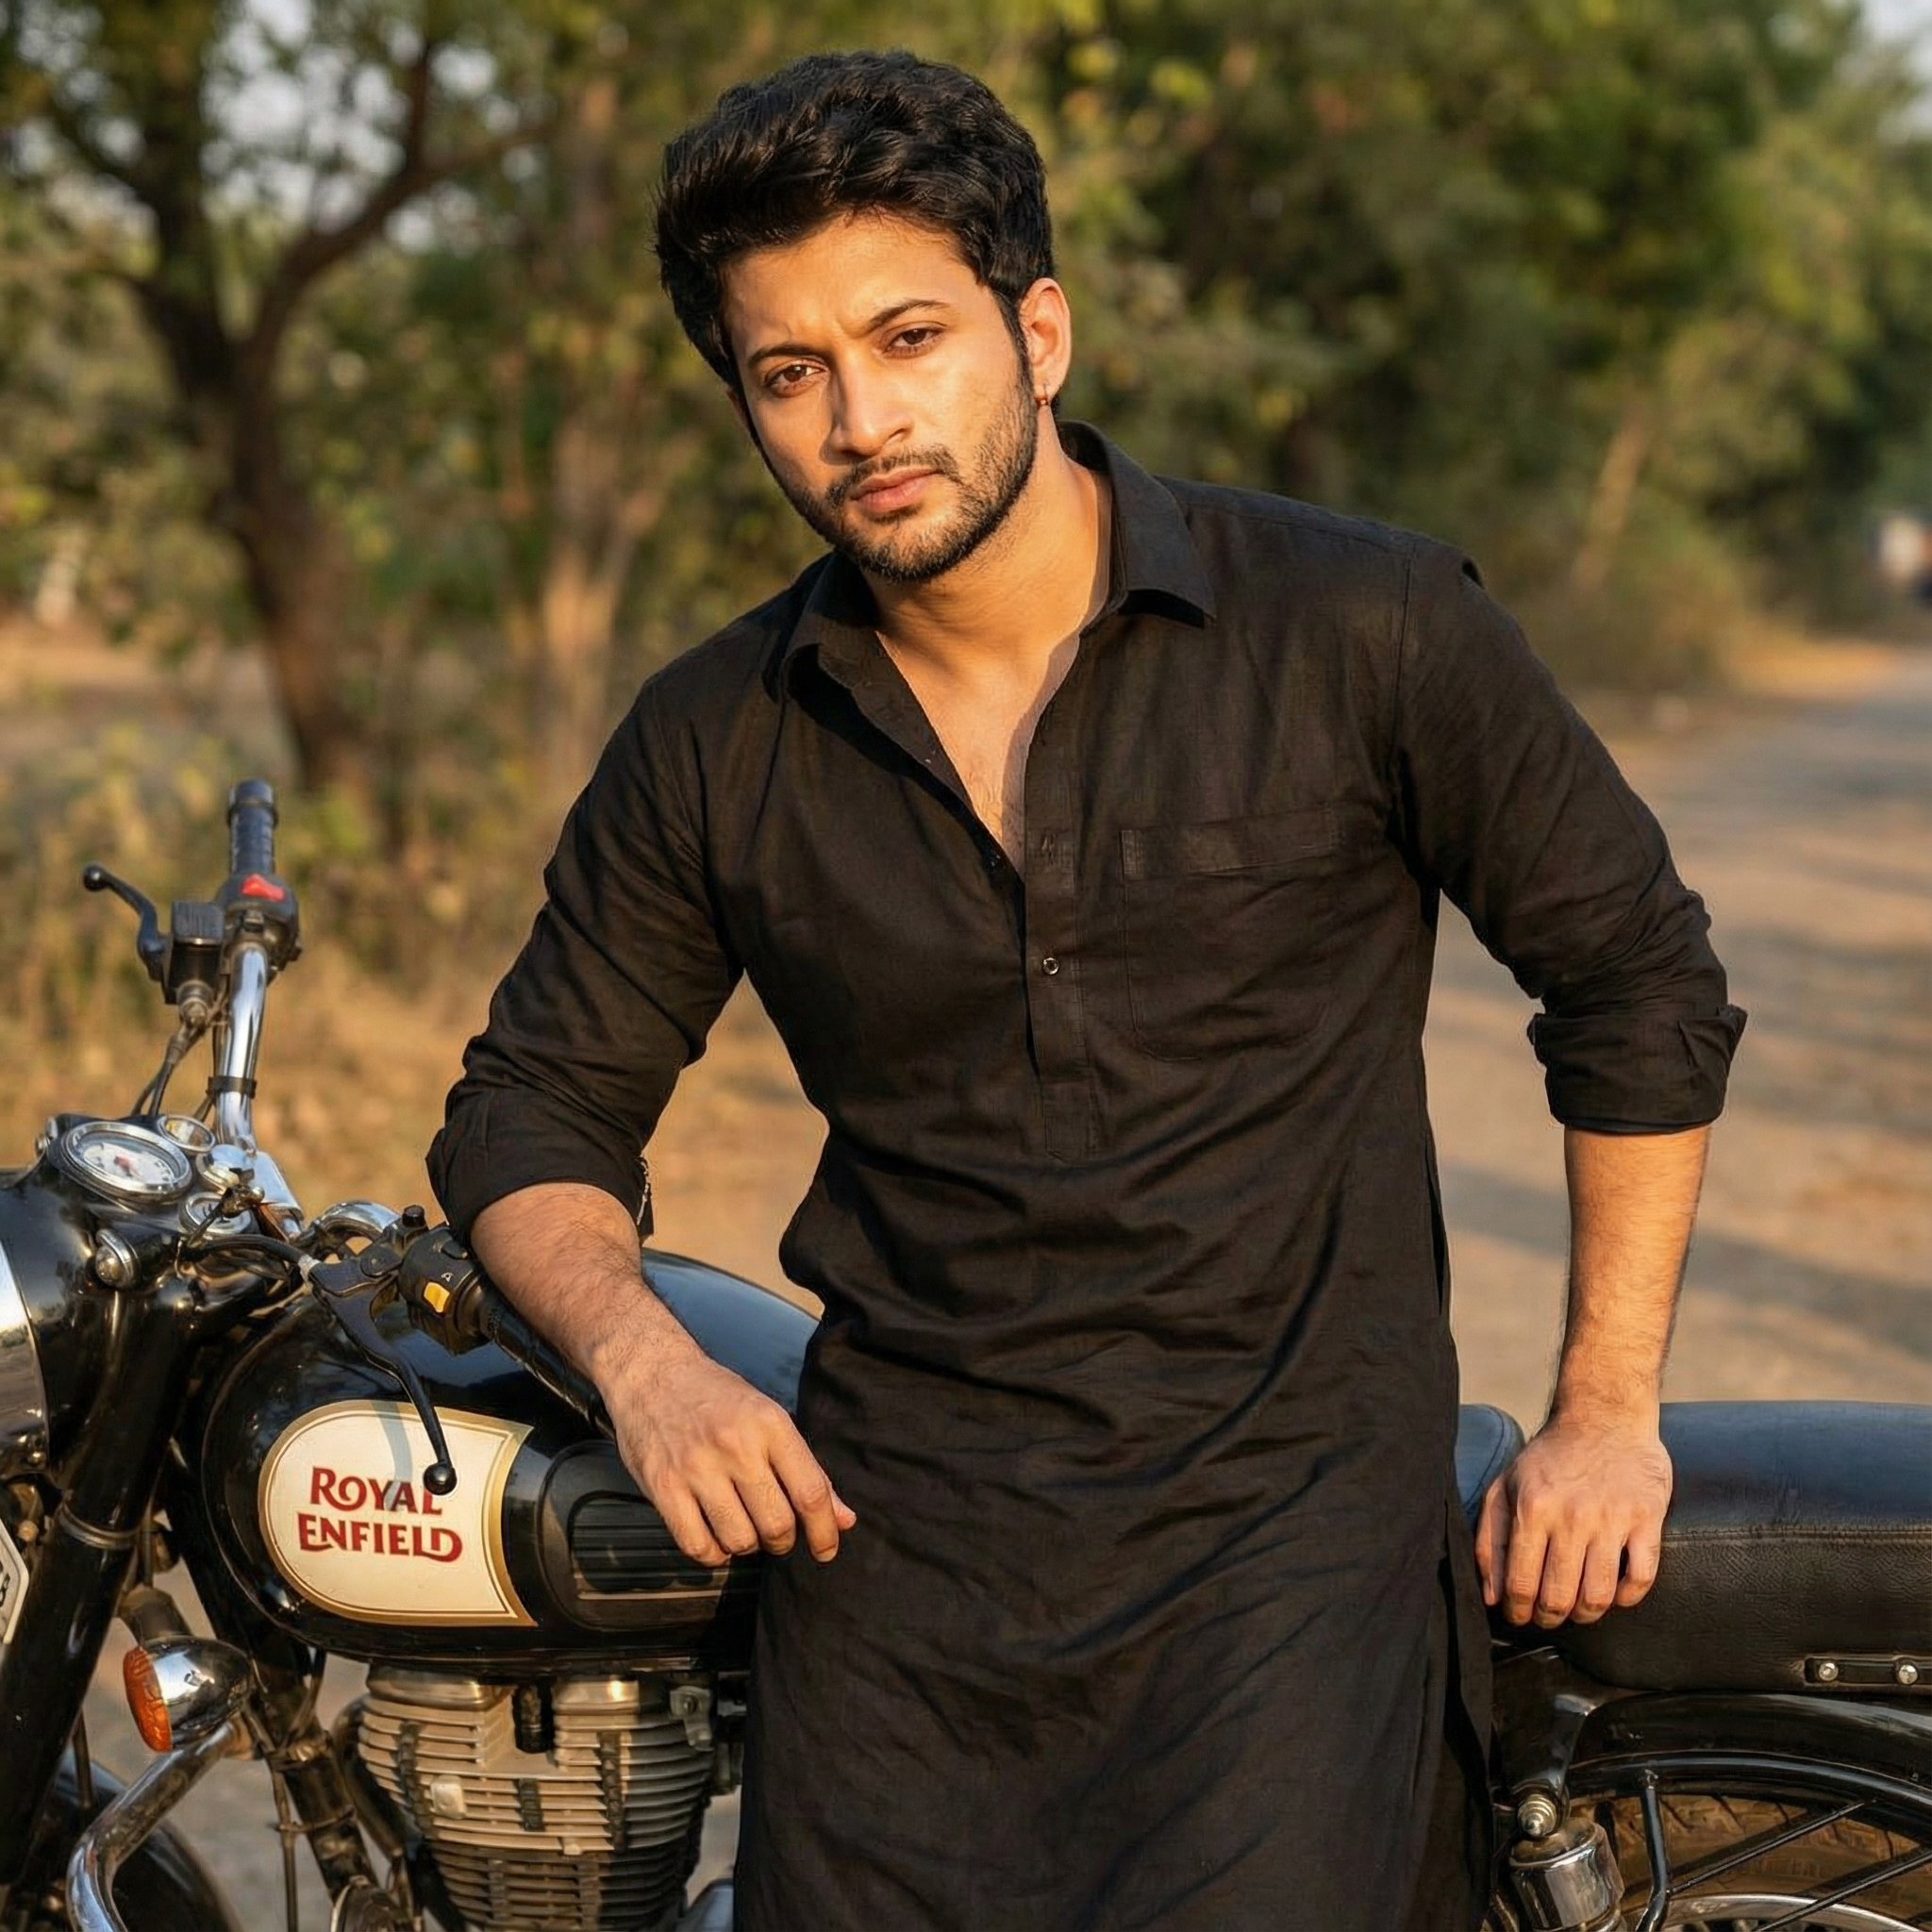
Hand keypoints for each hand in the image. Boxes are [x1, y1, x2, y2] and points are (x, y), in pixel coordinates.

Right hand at [602, 1339, 856, 1567]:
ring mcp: (696, 1467)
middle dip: (784, 1541)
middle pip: (777, 1524)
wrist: (652, 1373)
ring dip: (748, 1546)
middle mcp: (736, 1445)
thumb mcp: (769, 1417)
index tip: (826, 1549)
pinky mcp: (663, 1487)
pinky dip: (713, 1554)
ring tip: (744, 1528)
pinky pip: (698, 1546)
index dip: (825, 1531)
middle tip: (777, 1532)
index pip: (811, 1492)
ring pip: (739, 1540)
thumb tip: (844, 1519)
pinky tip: (715, 1536)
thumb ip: (807, 1469)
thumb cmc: (718, 1398)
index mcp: (770, 1424)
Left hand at [1475, 1412, 1671, 1626]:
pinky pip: (1640, 1578)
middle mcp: (1571, 1517)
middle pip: (1559, 1597)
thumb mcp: (1505, 1486)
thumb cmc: (1550, 1458)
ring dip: (1587, 1614)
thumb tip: (1491, 1596)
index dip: (1519, 1611)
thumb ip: (1490, 1540)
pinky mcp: (1647, 1519)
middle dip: (1551, 1618)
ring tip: (1580, 1609)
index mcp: (1531, 1509)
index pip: (1521, 1583)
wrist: (1604, 1417)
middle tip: (1550, 1617)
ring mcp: (1611, 1519)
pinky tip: (1614, 1593)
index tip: (1521, 1616)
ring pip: (1598, 1596)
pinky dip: (1626, 1598)